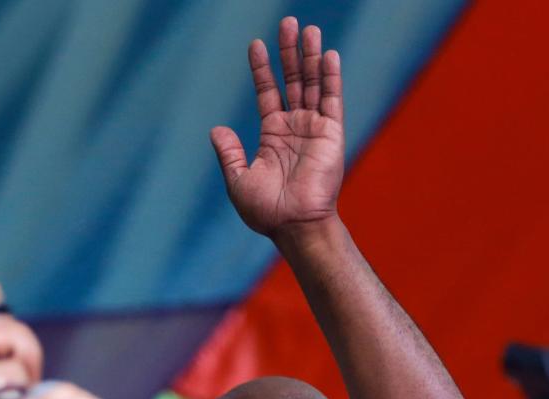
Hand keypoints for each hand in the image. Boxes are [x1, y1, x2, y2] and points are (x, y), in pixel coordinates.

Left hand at [210, 17, 344, 241]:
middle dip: (289, 52)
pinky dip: (331, 77)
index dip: (262, 69)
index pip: (268, 93)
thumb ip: (229, 154)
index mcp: (273, 136)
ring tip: (307, 29)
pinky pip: (332, 100)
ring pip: (313, 83)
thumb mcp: (238, 181)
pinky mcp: (331, 134)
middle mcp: (295, 128)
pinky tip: (328, 54)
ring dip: (310, 56)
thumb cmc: (266, 211)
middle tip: (287, 22)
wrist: (293, 225)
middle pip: (293, 80)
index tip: (256, 45)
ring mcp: (314, 129)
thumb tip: (216, 130)